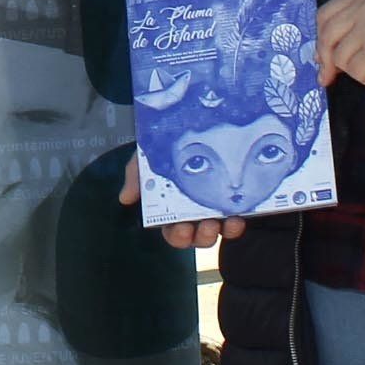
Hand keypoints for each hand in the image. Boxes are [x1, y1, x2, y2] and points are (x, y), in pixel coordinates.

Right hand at [118, 148, 245, 249]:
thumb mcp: (148, 158)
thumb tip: (125, 198)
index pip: (172, 231)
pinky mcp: (234, 204)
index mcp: (172, 209)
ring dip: (221, 231)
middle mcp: (193, 215)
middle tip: (206, 225)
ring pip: (218, 232)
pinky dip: (237, 223)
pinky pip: (236, 221)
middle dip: (200, 236)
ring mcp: (215, 210)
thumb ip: (136, 175)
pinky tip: (239, 217)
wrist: (196, 127)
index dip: (178, 235)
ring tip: (223, 221)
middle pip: (196, 237)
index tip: (182, 228)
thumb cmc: (168, 149)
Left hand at [316, 0, 364, 87]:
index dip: (320, 38)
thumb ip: (354, 27)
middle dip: (326, 61)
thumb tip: (321, 56)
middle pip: (327, 36)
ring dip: (357, 70)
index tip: (320, 57)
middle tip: (327, 78)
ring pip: (341, 58)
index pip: (326, 13)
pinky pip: (357, 73)